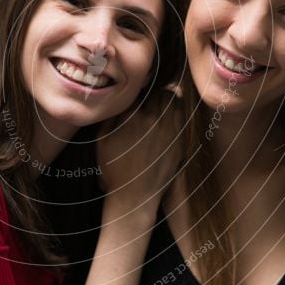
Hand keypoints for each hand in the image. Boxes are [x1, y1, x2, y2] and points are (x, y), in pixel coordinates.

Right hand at [96, 89, 183, 220]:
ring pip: (175, 100)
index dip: (138, 88)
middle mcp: (153, 118)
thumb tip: (122, 97)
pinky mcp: (180, 141)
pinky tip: (168, 119)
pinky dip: (177, 113)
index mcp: (132, 115)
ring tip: (160, 106)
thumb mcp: (102, 139)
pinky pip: (182, 117)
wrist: (134, 196)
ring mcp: (170, 129)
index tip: (135, 92)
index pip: (140, 88)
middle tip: (149, 97)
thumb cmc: (114, 169)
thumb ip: (112, 115)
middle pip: (160, 90)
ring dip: (168, 100)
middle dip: (155, 92)